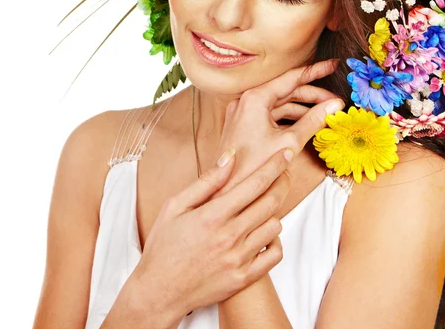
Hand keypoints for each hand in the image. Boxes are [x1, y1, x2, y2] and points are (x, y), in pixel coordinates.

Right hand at [127, 148, 293, 323]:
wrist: (158, 291)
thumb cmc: (164, 246)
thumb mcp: (175, 206)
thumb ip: (207, 181)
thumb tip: (230, 156)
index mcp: (213, 215)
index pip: (255, 183)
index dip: (275, 165)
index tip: (287, 153)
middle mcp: (229, 236)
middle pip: (271, 201)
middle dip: (283, 181)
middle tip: (284, 172)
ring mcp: (238, 259)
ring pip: (275, 226)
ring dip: (274, 212)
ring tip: (264, 206)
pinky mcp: (243, 279)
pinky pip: (274, 254)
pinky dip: (275, 241)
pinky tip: (263, 234)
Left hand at [211, 59, 344, 197]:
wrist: (226, 193)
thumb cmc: (252, 168)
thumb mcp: (288, 143)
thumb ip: (313, 121)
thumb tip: (335, 106)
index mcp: (255, 98)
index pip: (292, 77)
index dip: (316, 71)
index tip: (334, 65)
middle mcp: (246, 101)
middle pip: (287, 90)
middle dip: (313, 95)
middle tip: (336, 101)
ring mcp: (244, 113)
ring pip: (279, 104)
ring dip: (302, 108)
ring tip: (326, 114)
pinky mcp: (244, 126)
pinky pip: (271, 115)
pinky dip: (289, 118)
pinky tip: (307, 124)